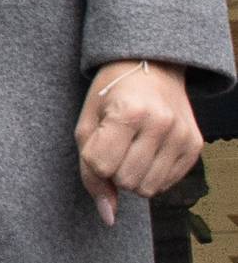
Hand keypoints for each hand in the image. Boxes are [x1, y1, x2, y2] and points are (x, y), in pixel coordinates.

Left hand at [76, 59, 201, 225]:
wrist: (150, 66)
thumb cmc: (110, 93)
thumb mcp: (87, 122)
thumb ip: (89, 170)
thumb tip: (108, 217)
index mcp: (129, 112)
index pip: (102, 166)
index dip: (92, 162)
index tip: (96, 144)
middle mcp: (161, 124)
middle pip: (127, 181)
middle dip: (113, 170)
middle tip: (114, 144)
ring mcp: (182, 136)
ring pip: (148, 189)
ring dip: (132, 176)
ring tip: (130, 148)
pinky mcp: (195, 146)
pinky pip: (166, 183)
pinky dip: (151, 174)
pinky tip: (147, 150)